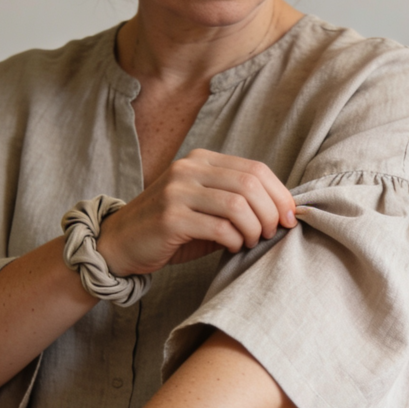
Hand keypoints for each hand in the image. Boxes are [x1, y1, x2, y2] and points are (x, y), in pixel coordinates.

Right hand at [95, 149, 296, 275]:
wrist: (119, 244)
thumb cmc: (171, 230)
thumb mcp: (206, 209)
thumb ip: (238, 204)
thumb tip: (284, 212)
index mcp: (202, 160)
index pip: (255, 169)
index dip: (280, 194)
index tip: (289, 217)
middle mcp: (189, 169)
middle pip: (250, 184)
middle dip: (271, 212)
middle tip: (271, 233)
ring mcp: (177, 191)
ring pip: (237, 204)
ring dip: (254, 228)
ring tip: (251, 241)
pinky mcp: (170, 218)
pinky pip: (219, 227)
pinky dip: (234, 240)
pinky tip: (232, 247)